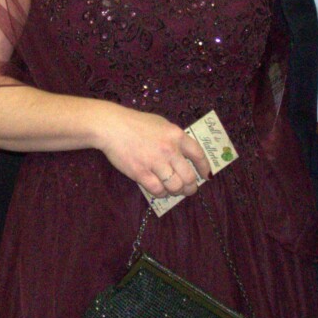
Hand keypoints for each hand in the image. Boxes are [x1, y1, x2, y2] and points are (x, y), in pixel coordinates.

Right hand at [96, 108, 211, 200]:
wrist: (112, 127)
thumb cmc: (136, 123)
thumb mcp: (161, 124)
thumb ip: (174, 138)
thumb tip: (184, 155)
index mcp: (176, 135)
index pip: (198, 155)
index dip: (204, 168)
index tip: (206, 176)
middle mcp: (169, 150)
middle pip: (188, 176)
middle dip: (190, 187)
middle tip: (188, 189)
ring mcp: (155, 162)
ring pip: (175, 186)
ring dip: (176, 191)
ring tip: (174, 190)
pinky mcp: (141, 173)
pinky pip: (158, 190)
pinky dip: (161, 193)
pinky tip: (160, 190)